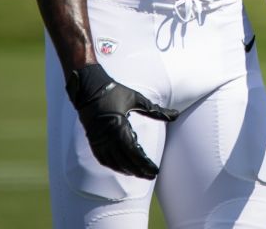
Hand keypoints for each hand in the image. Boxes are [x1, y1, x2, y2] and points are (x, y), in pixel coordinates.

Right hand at [66, 63, 178, 178]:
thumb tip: (176, 115)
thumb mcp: (137, 99)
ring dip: (126, 170)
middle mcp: (107, 136)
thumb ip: (156, 110)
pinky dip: (113, 166)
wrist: (89, 89)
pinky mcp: (93, 140)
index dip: (144, 163)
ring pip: (113, 162)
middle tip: (151, 175)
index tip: (155, 170)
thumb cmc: (115, 92)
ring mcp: (98, 140)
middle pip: (124, 160)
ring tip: (139, 174)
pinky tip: (122, 168)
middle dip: (138, 170)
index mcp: (119, 126)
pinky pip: (103, 159)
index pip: (133, 152)